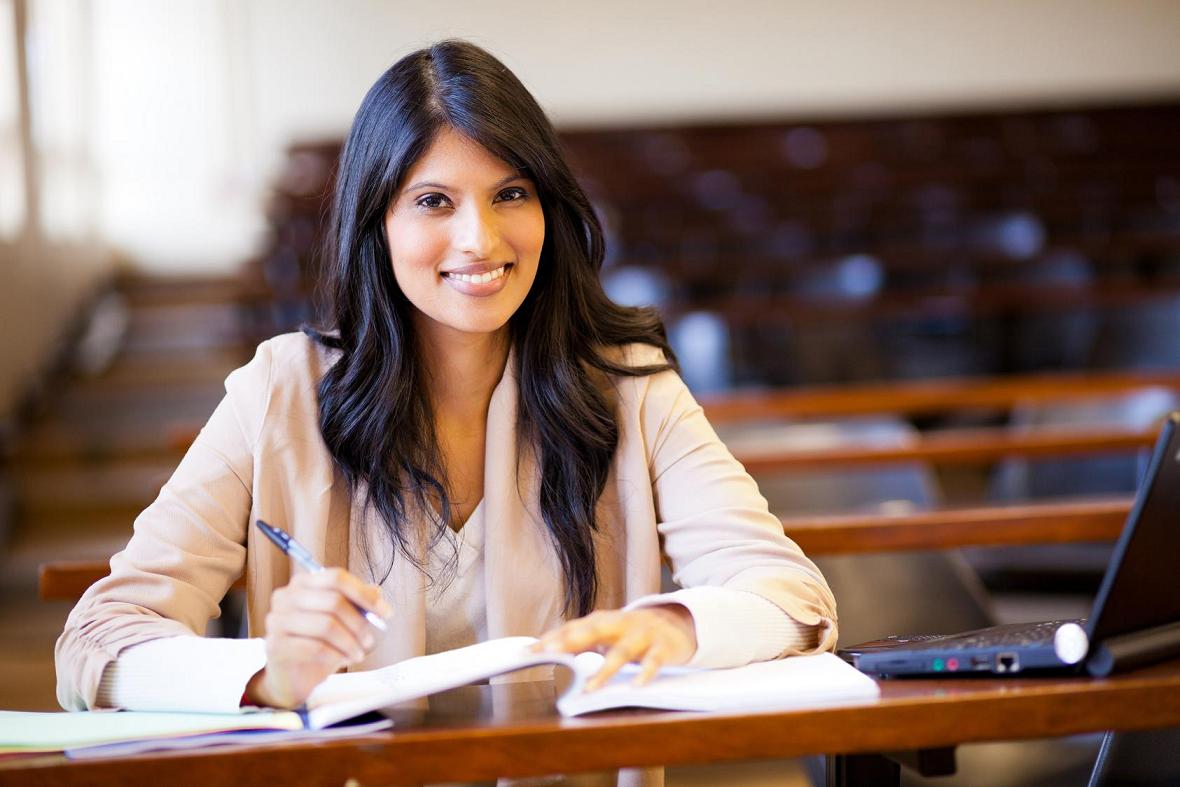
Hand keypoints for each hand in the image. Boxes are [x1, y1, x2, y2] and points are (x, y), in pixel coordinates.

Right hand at [244, 568, 391, 708]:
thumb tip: (377, 592)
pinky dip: (335, 655)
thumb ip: (356, 603)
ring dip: (349, 643)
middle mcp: (285, 597)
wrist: (291, 676)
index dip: (364, 594)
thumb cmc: (318, 643)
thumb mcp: (340, 621)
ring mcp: (277, 620)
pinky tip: (341, 661)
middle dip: (359, 623)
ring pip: (326, 625)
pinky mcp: (274, 645)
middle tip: (369, 641)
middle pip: (333, 601)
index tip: (386, 613)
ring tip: (357, 654)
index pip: (337, 578)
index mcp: (302, 583)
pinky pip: (314, 647)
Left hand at [533, 606, 696, 690]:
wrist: (677, 624)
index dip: (551, 638)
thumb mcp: (607, 634)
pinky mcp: (662, 647)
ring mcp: (642, 635)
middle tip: (552, 652)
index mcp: (604, 621)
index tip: (529, 651)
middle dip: (572, 640)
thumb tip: (548, 650)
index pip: (573, 628)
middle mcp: (621, 624)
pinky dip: (646, 672)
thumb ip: (582, 641)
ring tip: (591, 687)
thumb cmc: (633, 633)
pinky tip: (637, 686)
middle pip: (595, 630)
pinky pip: (654, 661)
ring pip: (623, 651)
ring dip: (606, 669)